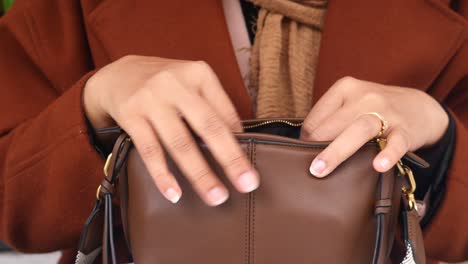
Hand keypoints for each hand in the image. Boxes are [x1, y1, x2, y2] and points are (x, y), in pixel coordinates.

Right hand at [83, 55, 258, 205]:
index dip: (239, 142)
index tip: (251, 167)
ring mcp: (152, 99)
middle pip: (208, 127)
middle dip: (230, 158)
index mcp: (198, 74)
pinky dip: (163, 174)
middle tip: (246, 184)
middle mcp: (176, 83)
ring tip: (215, 196)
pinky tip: (174, 193)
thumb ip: (213, 105)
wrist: (117, 74)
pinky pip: (150, 150)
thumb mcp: (191, 83)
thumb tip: (239, 139)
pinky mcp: (131, 115)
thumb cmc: (164, 84)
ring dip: (200, 173)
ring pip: (180, 143)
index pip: (225, 112)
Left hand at [301, 77, 448, 176]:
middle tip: (304, 168)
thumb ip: (329, 119)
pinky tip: (378, 166)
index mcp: (345, 88)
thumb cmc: (375, 110)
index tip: (304, 154)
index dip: (306, 138)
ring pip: (358, 129)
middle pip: (333, 124)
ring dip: (336, 151)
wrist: (420, 107)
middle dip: (314, 146)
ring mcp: (386, 112)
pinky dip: (387, 154)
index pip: (316, 116)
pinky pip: (396, 143)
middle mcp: (364, 96)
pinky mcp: (406, 130)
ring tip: (320, 169)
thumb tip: (301, 146)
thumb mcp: (351, 104)